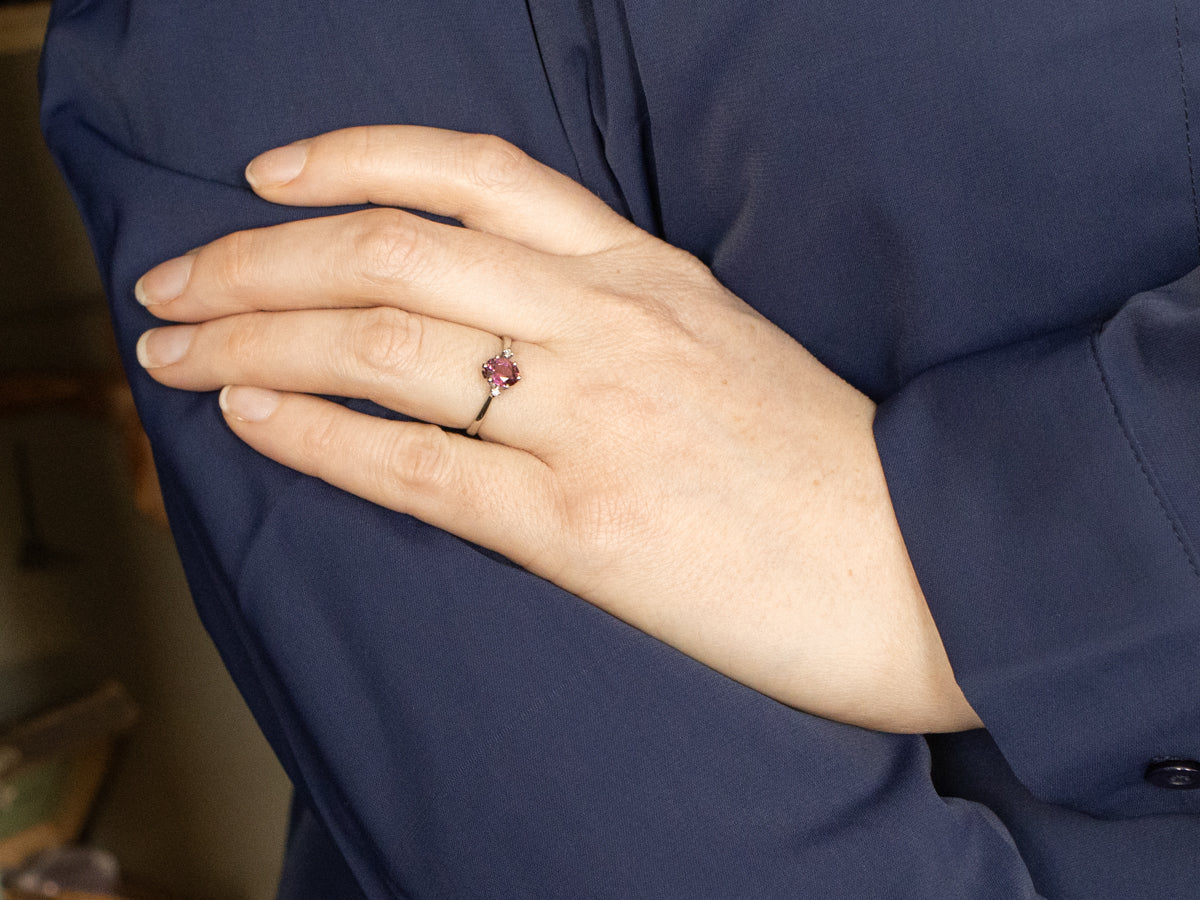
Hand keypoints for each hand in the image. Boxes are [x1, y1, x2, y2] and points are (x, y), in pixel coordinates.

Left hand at [134, 126, 979, 732]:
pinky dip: (315, 434)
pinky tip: (246, 416)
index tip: (268, 176)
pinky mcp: (586, 529)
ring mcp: (598, 420)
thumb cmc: (820, 467)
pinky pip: (417, 465)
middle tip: (174, 277)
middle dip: (258, 257)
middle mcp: (611, 323)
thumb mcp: (716, 344)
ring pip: (387, 345)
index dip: (351, 157)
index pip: (472, 170)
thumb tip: (490, 321)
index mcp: (645, 272)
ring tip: (171, 348)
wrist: (922, 568)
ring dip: (254, 336)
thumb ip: (608, 315)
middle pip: (395, 249)